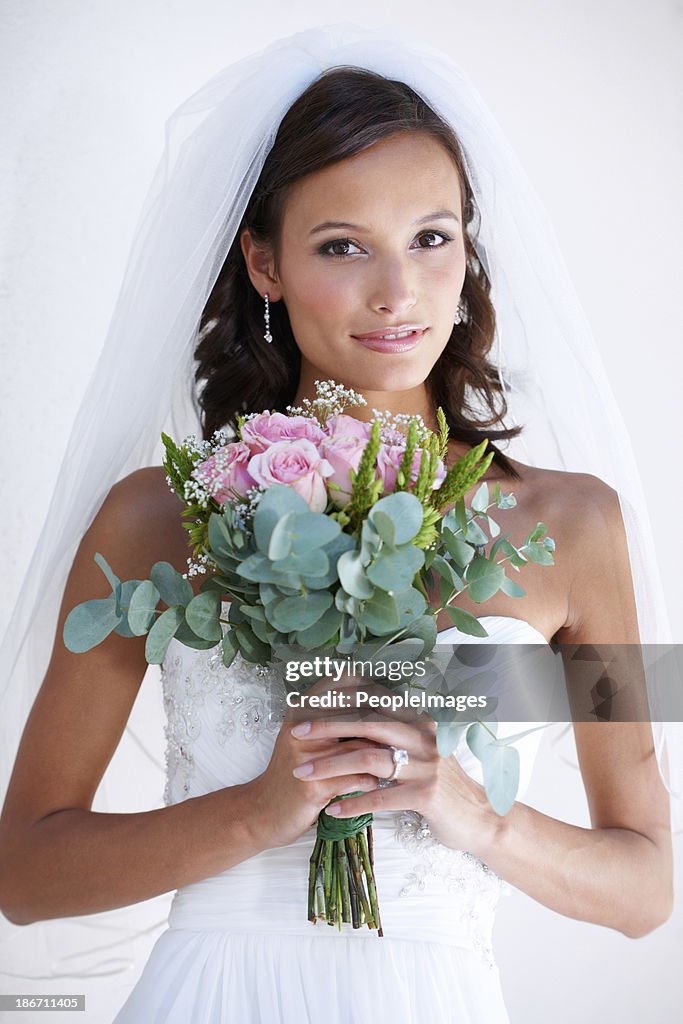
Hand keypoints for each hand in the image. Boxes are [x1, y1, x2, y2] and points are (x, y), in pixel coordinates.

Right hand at [245, 676, 385, 849]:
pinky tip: (375, 785)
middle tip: (404, 733)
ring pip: (362, 749)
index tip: (392, 701)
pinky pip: (357, 779)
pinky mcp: (314, 786)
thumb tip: (376, 697)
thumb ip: (332, 714)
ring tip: (393, 762)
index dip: (373, 688)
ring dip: (382, 758)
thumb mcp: (304, 735)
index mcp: (301, 709)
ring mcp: (308, 757)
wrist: (263, 811)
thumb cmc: (293, 770)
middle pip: (358, 714)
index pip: (343, 682)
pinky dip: (371, 783)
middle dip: (385, 725)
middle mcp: (302, 727)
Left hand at [289, 708, 501, 859]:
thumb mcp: (419, 751)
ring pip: (368, 759)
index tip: (306, 707)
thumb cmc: (441, 784)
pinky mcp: (426, 794)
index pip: (372, 703)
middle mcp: (423, 735)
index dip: (338, 703)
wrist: (480, 819)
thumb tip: (353, 714)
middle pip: (366, 724)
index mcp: (418, 720)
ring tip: (302, 773)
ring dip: (330, 766)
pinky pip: (380, 796)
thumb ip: (393, 733)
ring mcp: (426, 764)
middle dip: (326, 727)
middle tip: (294, 733)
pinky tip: (331, 809)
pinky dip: (352, 802)